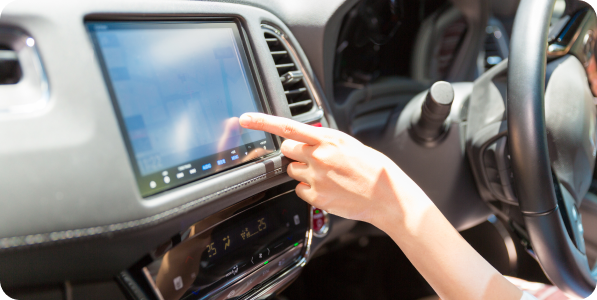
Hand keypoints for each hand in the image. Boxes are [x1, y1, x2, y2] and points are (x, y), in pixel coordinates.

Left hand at [238, 113, 419, 225]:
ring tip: (327, 176)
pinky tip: (328, 189)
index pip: (288, 127)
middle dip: (295, 153)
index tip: (246, 118)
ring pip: (292, 171)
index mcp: (328, 139)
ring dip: (304, 172)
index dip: (262, 121)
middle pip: (286, 150)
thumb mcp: (350, 144)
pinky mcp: (316, 196)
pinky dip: (310, 190)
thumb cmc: (372, 169)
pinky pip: (299, 190)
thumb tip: (308, 139)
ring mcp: (316, 177)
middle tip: (313, 159)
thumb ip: (325, 140)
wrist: (386, 195)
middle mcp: (319, 156)